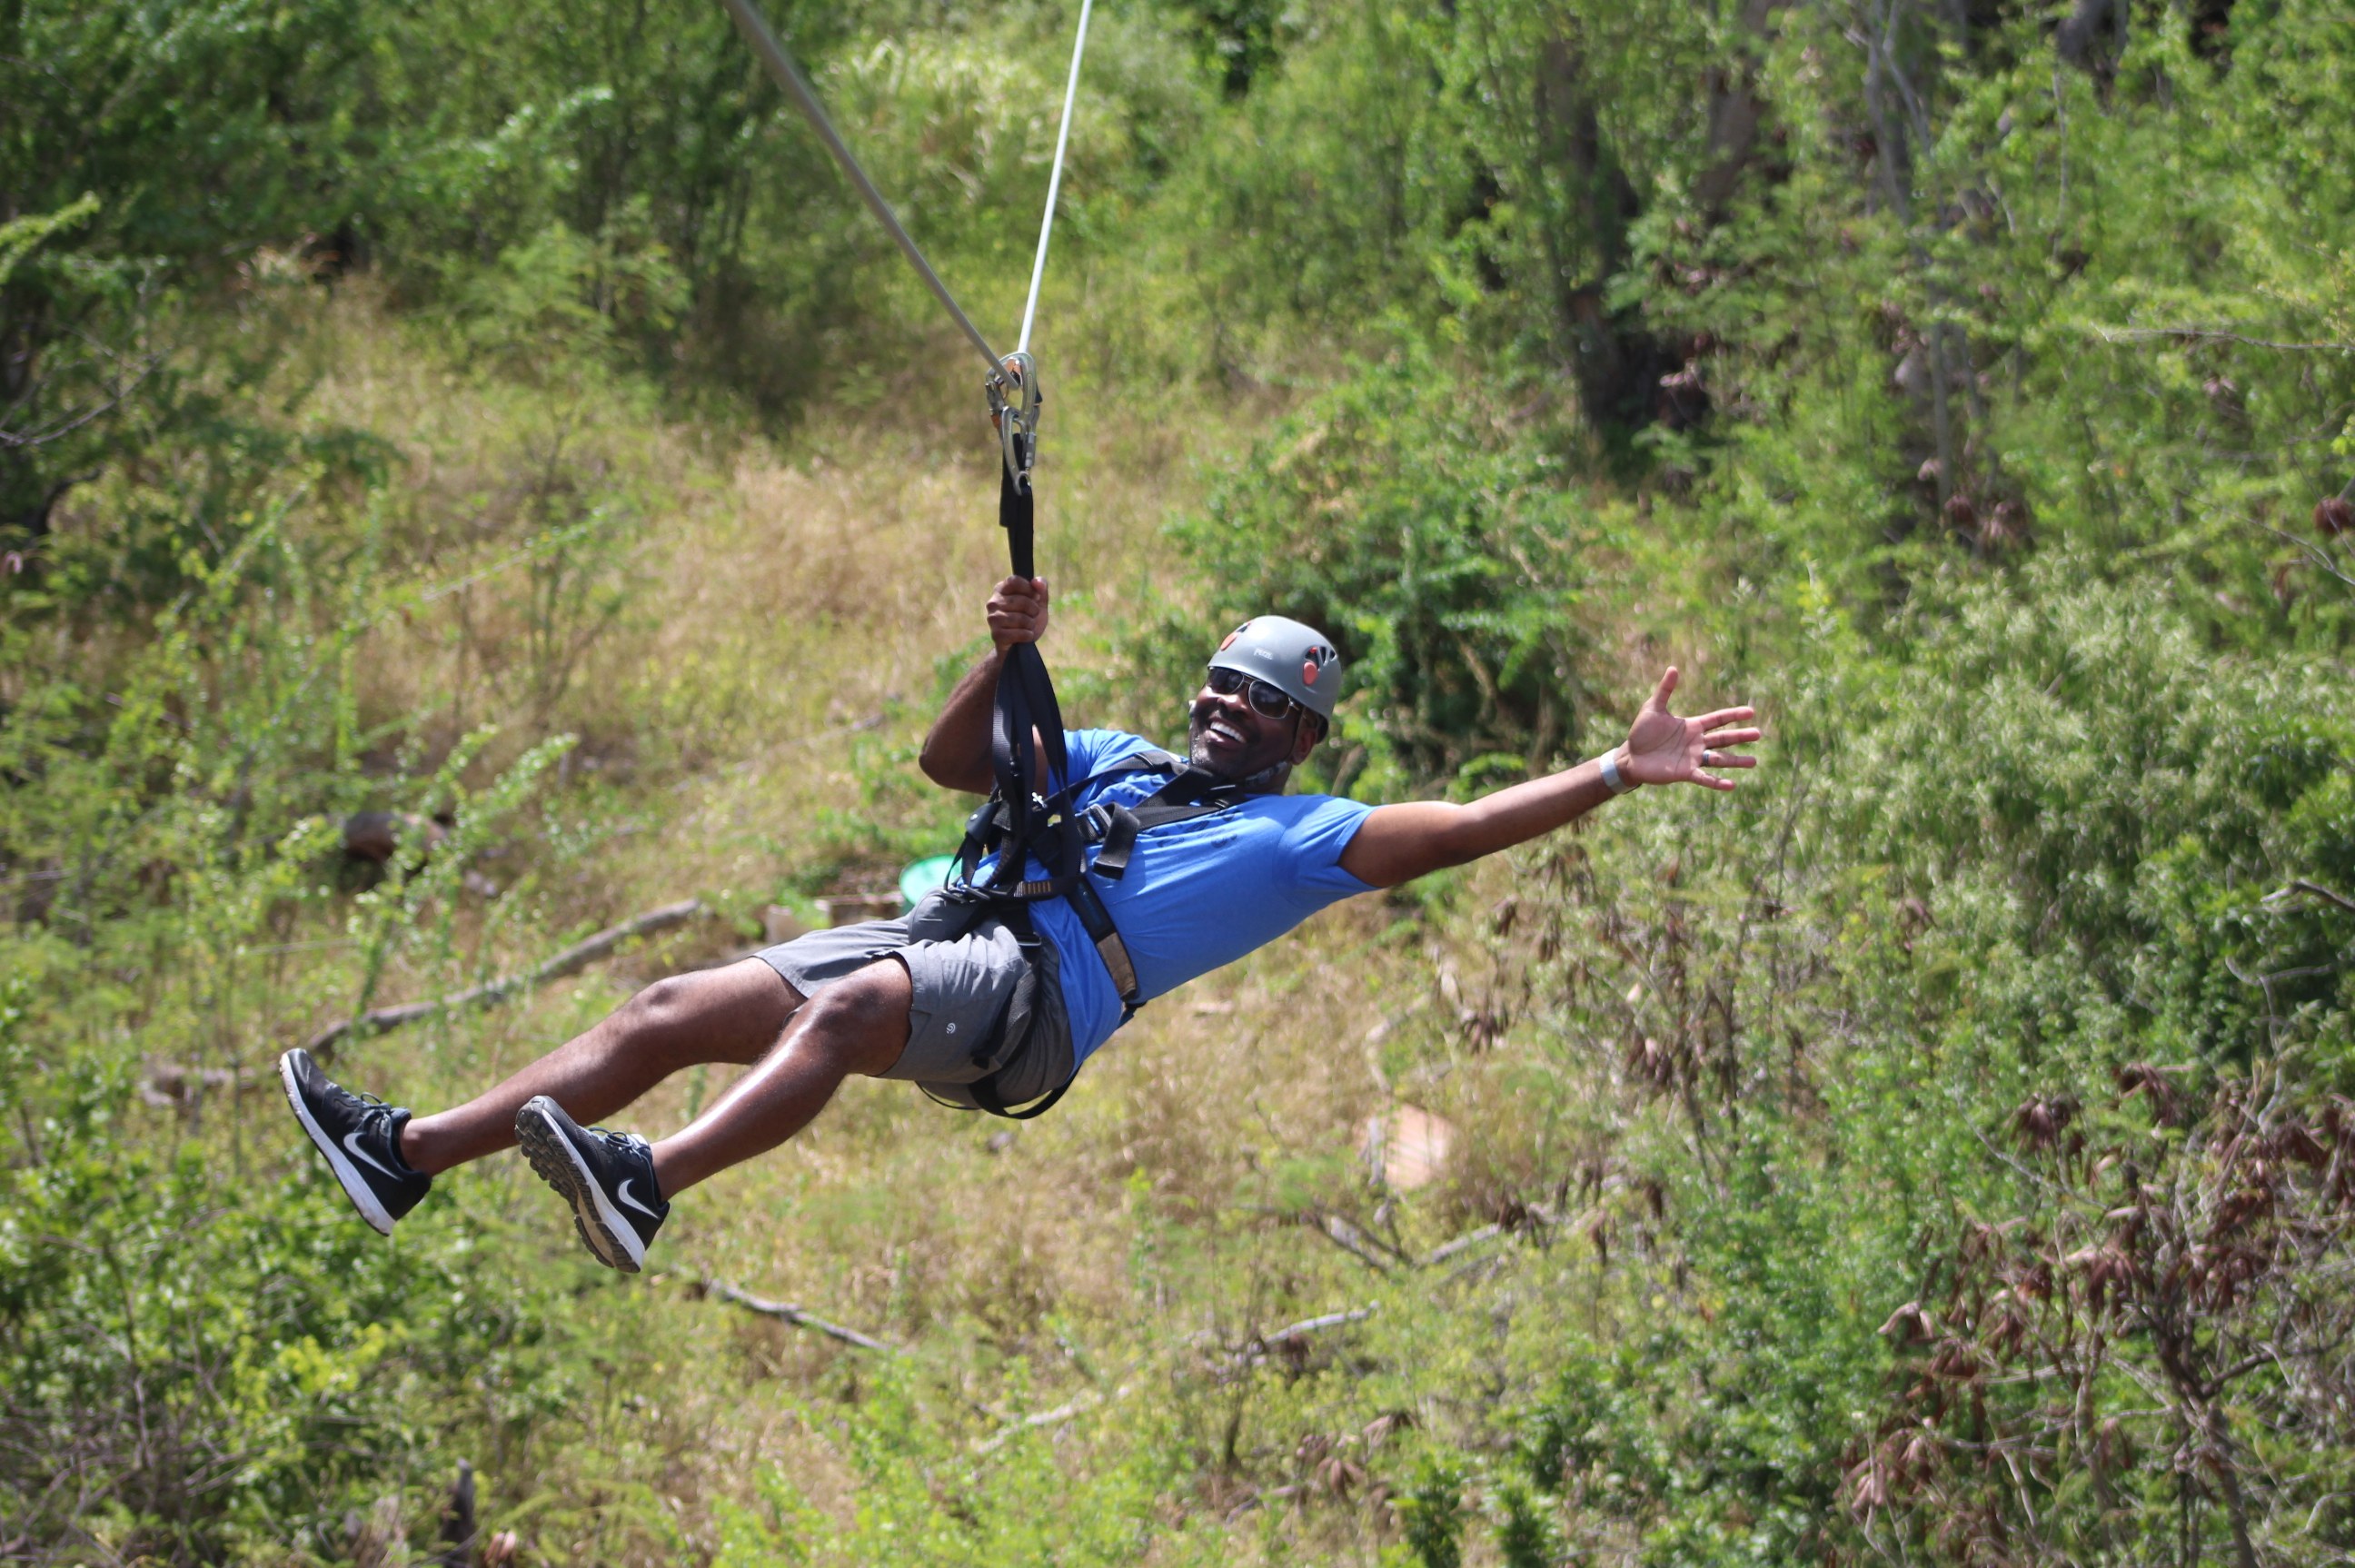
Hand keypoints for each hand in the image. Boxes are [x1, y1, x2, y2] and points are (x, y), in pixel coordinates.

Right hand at [987, 575, 1048, 652]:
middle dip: (1033, 610)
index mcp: (1001, 589)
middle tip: (1032, 616)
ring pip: (1020, 618)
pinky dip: (1027, 635)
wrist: (1020, 647)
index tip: (1034, 597)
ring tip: (1028, 626)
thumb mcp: (1039, 603)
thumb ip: (1041, 589)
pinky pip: (1018, 633)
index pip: (1014, 580)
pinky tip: (1026, 636)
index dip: (1029, 589)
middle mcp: (993, 602)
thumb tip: (1036, 581)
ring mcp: (993, 618)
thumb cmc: (1028, 620)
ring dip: (1031, 624)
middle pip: (1021, 600)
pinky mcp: (996, 634)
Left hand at [1622, 667, 1759, 792]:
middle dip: (1741, 736)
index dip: (1734, 715)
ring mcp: (1693, 758)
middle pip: (1724, 738)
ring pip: (1719, 759)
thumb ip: (1665, 690)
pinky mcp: (1685, 773)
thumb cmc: (1642, 732)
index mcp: (1693, 726)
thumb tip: (1673, 668)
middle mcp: (1697, 742)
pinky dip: (1717, 782)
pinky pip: (1704, 778)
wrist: (1631, 756)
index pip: (1718, 719)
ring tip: (1754, 762)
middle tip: (1759, 734)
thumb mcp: (1653, 708)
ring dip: (1736, 761)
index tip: (1751, 712)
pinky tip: (1731, 785)